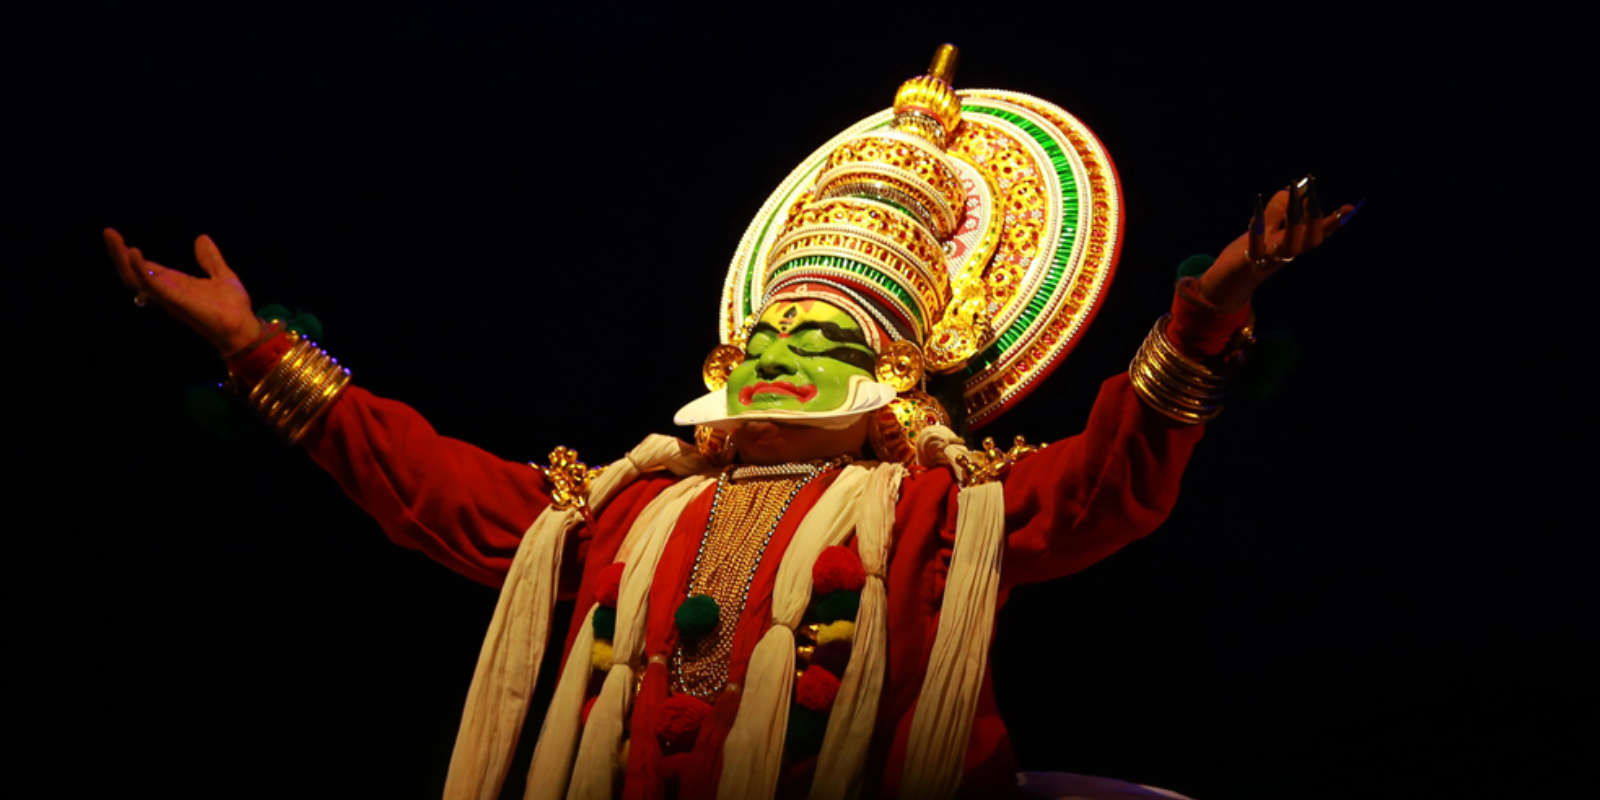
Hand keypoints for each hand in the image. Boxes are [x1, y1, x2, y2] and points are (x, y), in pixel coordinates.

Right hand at [105, 228, 262, 353]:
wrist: (243, 327)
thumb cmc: (232, 307)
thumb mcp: (221, 275)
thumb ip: (210, 259)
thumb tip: (202, 238)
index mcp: (174, 284)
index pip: (145, 268)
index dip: (130, 254)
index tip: (118, 237)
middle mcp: (166, 291)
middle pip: (132, 273)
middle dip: (118, 253)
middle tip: (108, 232)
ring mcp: (167, 296)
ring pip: (133, 278)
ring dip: (120, 257)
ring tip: (111, 237)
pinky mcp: (173, 300)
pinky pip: (151, 285)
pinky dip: (140, 269)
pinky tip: (134, 252)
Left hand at [1198, 177, 1358, 312]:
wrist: (1223, 288)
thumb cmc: (1246, 257)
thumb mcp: (1264, 230)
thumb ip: (1277, 211)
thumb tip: (1292, 191)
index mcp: (1291, 246)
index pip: (1317, 234)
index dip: (1334, 222)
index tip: (1350, 207)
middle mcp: (1284, 254)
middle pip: (1310, 240)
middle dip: (1314, 216)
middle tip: (1312, 191)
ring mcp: (1268, 260)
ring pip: (1290, 245)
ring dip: (1294, 221)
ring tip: (1292, 196)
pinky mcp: (1248, 263)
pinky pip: (1256, 246)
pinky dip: (1258, 228)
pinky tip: (1257, 210)